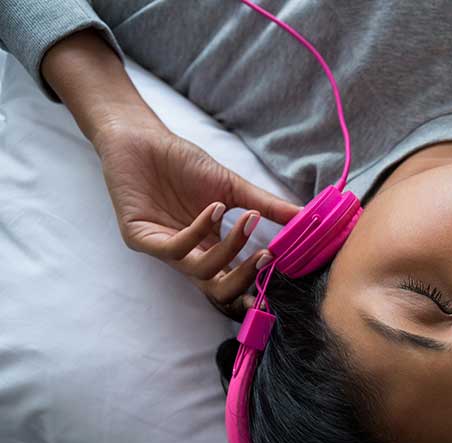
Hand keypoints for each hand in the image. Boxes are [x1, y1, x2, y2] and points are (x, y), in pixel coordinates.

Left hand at [93, 121, 299, 317]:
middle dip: (247, 278)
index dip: (257, 285)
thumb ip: (268, 206)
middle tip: (269, 256)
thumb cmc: (184, 163)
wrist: (141, 138)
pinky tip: (215, 208)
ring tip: (247, 219)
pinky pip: (175, 249)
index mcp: (210, 249)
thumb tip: (307, 215)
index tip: (283, 273)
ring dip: (230, 248)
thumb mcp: (234, 188)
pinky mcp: (139, 238)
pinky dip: (200, 231)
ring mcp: (163, 250)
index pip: (235, 282)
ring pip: (201, 272)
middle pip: (219, 291)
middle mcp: (189, 256)